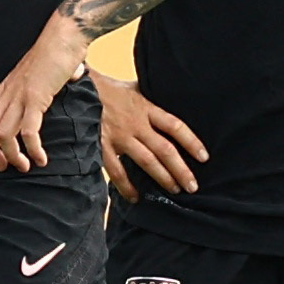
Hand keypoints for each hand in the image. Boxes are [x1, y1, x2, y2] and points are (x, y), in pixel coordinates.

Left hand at [0, 15, 88, 173]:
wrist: (65, 34)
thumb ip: (42, 84)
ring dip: (11, 155)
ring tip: (22, 167)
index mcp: (6, 85)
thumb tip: (67, 83)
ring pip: (3, 133)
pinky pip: (28, 131)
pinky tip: (40, 159)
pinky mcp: (36, 98)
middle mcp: (8, 91)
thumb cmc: (56, 52)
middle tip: (1, 167)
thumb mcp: (38, 73)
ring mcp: (20, 94)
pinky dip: (32, 149)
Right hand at [94, 71, 205, 201]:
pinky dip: (126, 186)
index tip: (204, 157)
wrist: (79, 87)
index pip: (175, 126)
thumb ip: (152, 98)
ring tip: (174, 191)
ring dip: (162, 178)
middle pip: (164, 149)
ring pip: (146, 161)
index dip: (191, 142)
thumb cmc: (110, 88)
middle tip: (192, 186)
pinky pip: (117, 170)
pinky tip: (136, 197)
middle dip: (181, 170)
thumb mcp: (136, 88)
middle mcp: (135, 123)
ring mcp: (119, 136)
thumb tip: (172, 99)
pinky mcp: (101, 145)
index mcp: (146, 107)